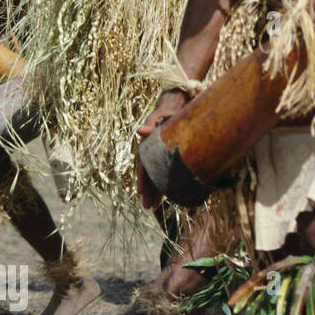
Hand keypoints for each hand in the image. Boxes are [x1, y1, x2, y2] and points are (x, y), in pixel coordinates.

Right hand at [135, 89, 188, 208]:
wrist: (175, 108)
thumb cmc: (167, 112)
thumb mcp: (160, 116)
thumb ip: (151, 124)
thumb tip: (139, 131)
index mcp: (148, 145)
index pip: (143, 164)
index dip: (143, 178)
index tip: (141, 192)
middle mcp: (152, 152)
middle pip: (149, 174)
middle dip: (148, 191)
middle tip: (147, 207)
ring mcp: (159, 156)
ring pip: (156, 175)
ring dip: (155, 191)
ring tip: (153, 206)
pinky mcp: (167, 158)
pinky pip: (164, 172)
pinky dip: (163, 183)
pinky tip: (165, 195)